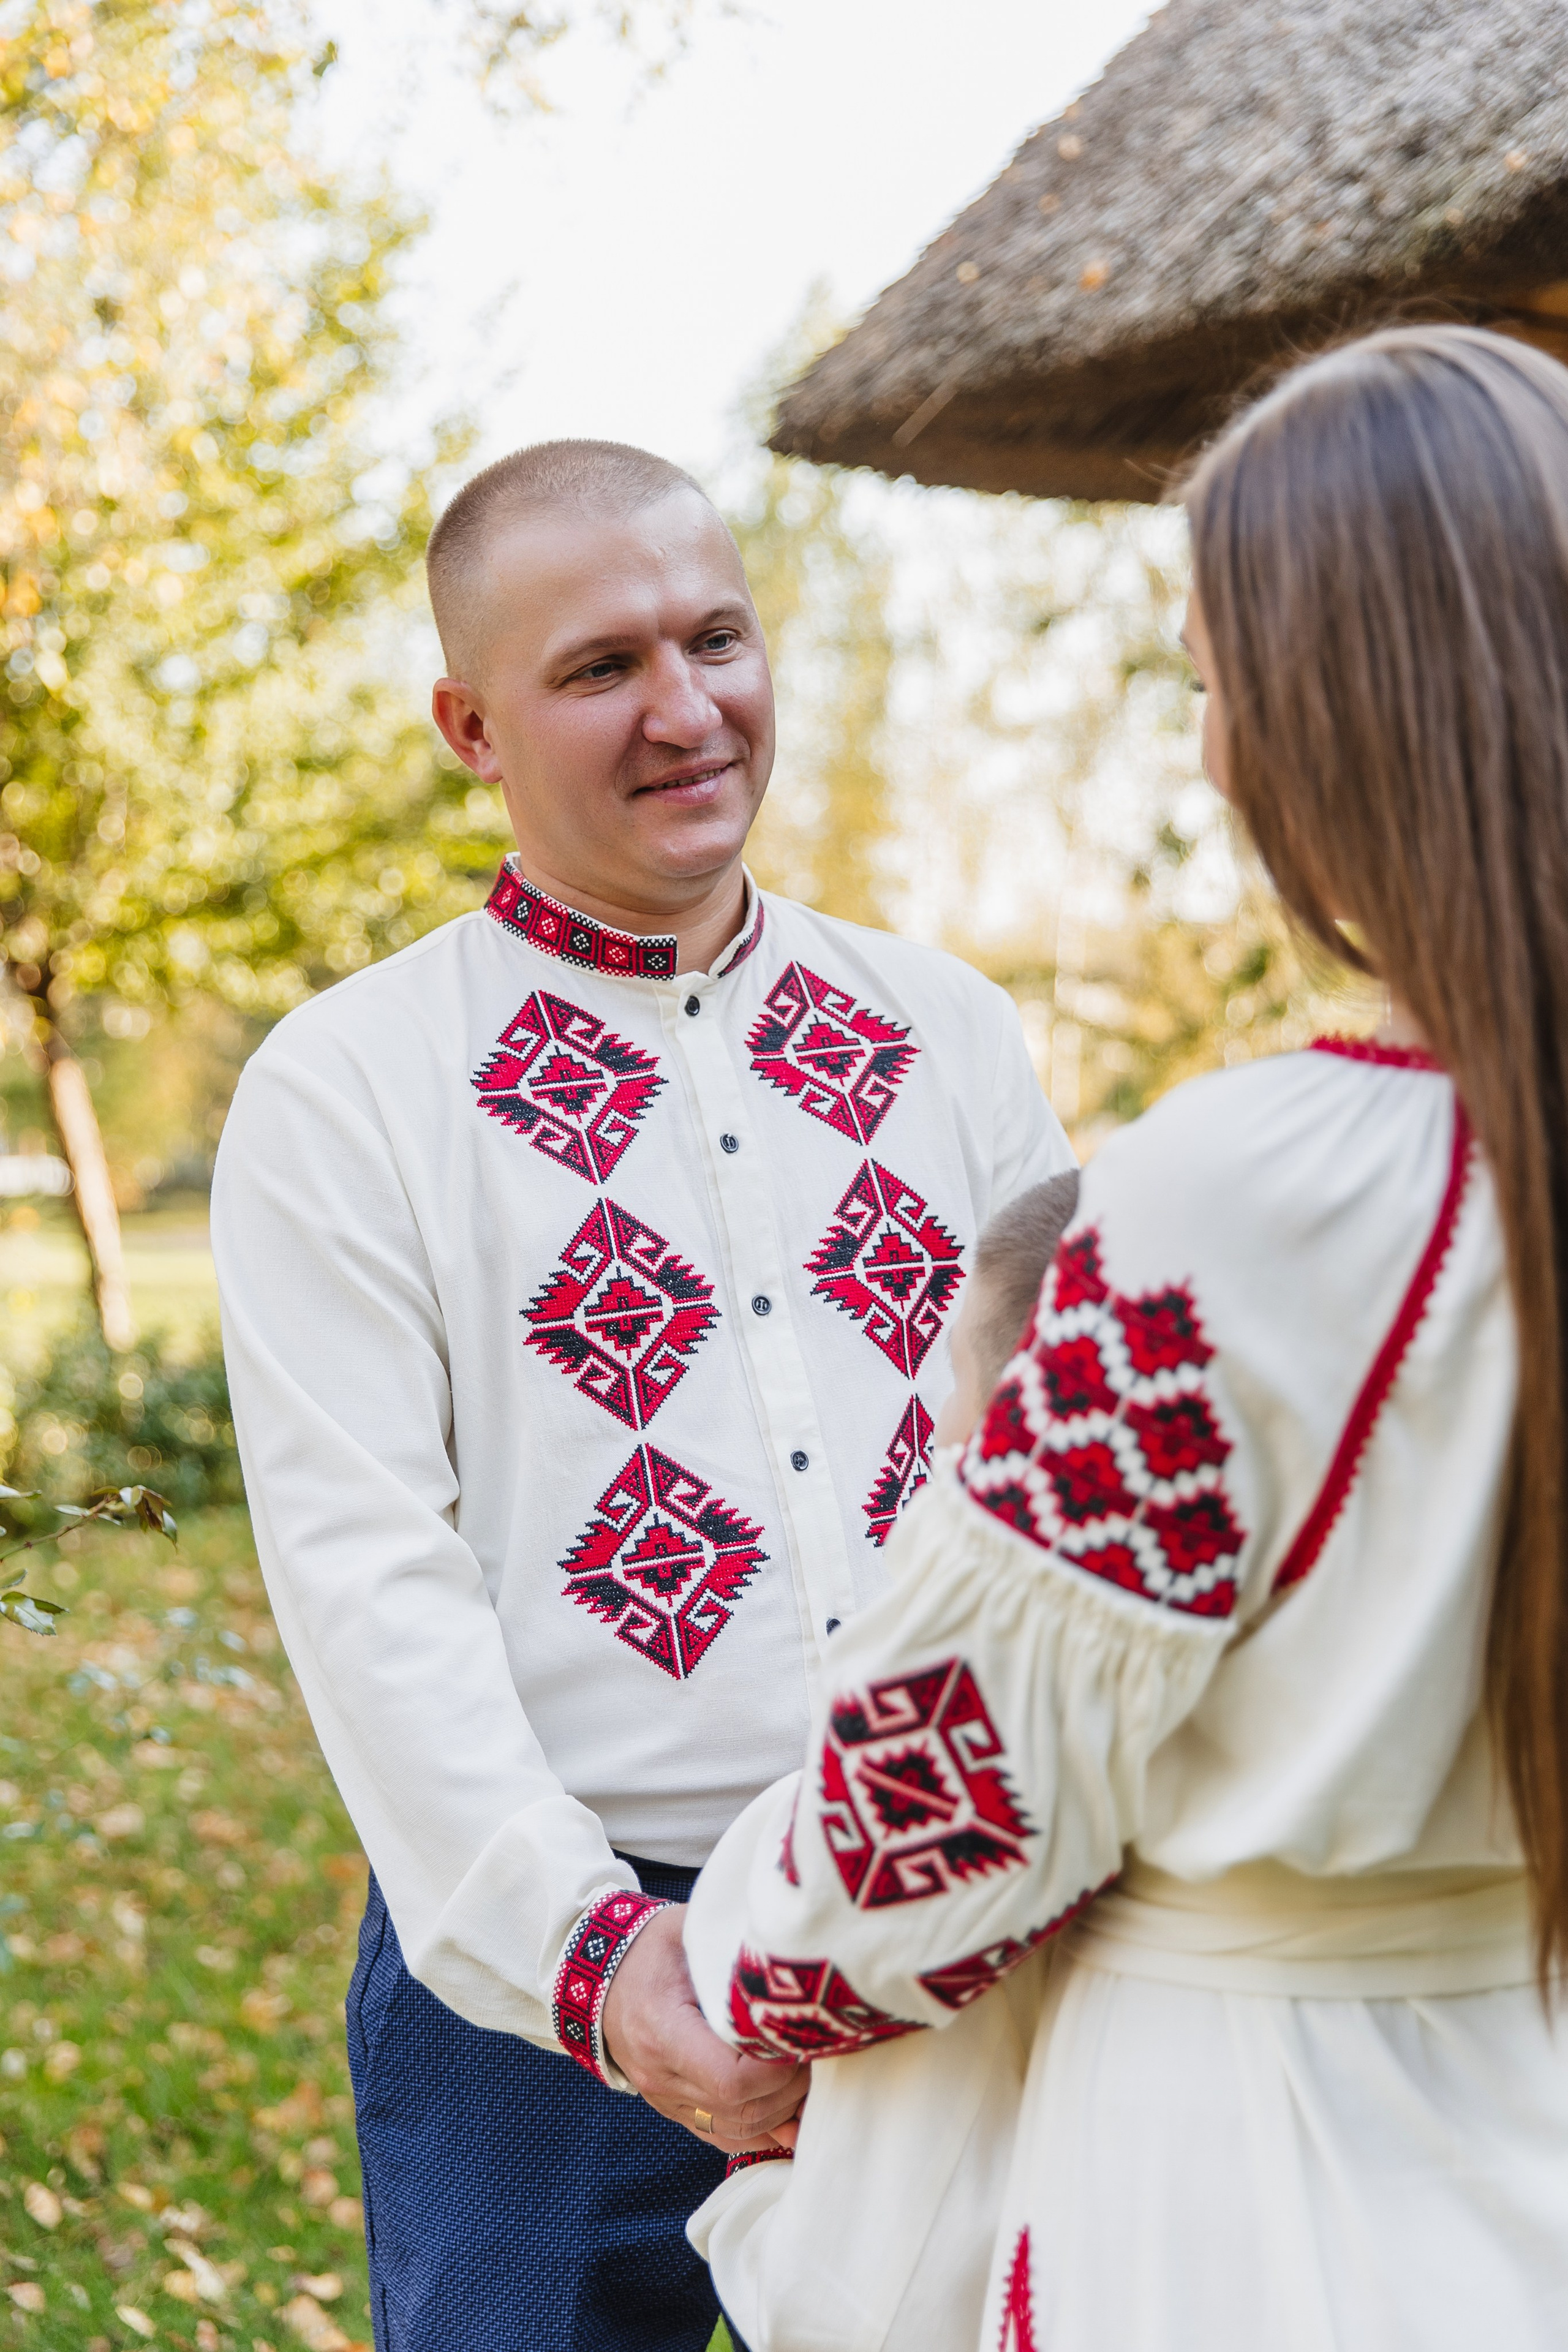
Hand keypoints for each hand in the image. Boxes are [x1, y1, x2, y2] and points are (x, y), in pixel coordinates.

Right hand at [602, 1903, 806, 2152]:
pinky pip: (726, 2136)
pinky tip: (792, 2109)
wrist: (600, 1973)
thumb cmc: (649, 1946)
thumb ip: (733, 1947)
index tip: (801, 2035)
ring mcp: (666, 2099)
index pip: (731, 2079)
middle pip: (741, 2109)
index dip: (778, 2068)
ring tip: (807, 2070)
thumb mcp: (687, 1931)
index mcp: (662, 2032)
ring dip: (784, 2108)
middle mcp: (661, 2077)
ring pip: (738, 2129)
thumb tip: (788, 1951)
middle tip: (815, 2047)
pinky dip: (764, 2128)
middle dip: (791, 2086)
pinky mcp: (675, 2108)